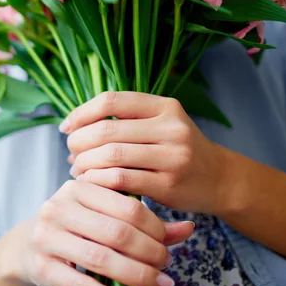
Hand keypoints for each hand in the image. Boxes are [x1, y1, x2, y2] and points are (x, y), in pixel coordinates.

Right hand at [0, 180, 194, 285]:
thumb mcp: (103, 216)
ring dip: (137, 275)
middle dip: (150, 253)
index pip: (128, 206)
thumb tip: (188, 228)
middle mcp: (59, 207)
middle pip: (116, 232)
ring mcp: (47, 237)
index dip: (155, 228)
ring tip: (159, 284)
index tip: (168, 245)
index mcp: (78, 187)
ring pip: (101, 258)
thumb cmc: (74, 227)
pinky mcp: (42, 267)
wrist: (26, 247)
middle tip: (166, 266)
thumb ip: (144, 221)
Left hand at [62, 91, 228, 214]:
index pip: (111, 101)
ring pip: (111, 155)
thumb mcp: (161, 124)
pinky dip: (97, 180)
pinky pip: (121, 179)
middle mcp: (171, 127)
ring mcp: (173, 155)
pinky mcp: (169, 184)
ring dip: (85, 163)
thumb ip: (126, 120)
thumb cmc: (178, 151)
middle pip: (107, 130)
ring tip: (77, 170)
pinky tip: (89, 183)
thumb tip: (74, 124)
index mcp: (164, 106)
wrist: (220, 180)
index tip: (66, 128)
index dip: (81, 113)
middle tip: (70, 154)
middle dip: (79, 142)